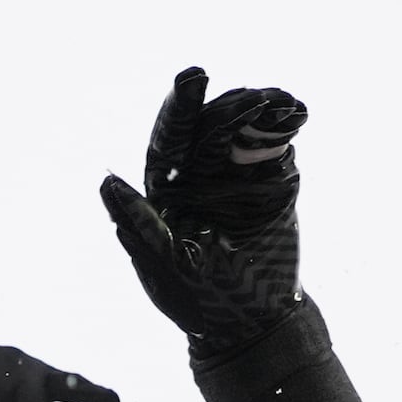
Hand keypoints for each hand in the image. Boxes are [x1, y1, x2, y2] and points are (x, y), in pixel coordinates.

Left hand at [99, 69, 311, 360]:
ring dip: (258, 109)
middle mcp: (198, 175)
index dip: (181, 108)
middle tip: (253, 98)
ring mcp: (236, 175)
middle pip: (209, 126)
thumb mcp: (165, 267)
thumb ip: (138, 224)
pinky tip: (294, 113)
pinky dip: (283, 125)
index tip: (192, 78)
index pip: (170, 138)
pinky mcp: (270, 181)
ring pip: (242, 128)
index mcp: (166, 189)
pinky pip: (274, 144)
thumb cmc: (199, 301)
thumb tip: (106, 181)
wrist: (255, 323)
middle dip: (227, 106)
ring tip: (276, 102)